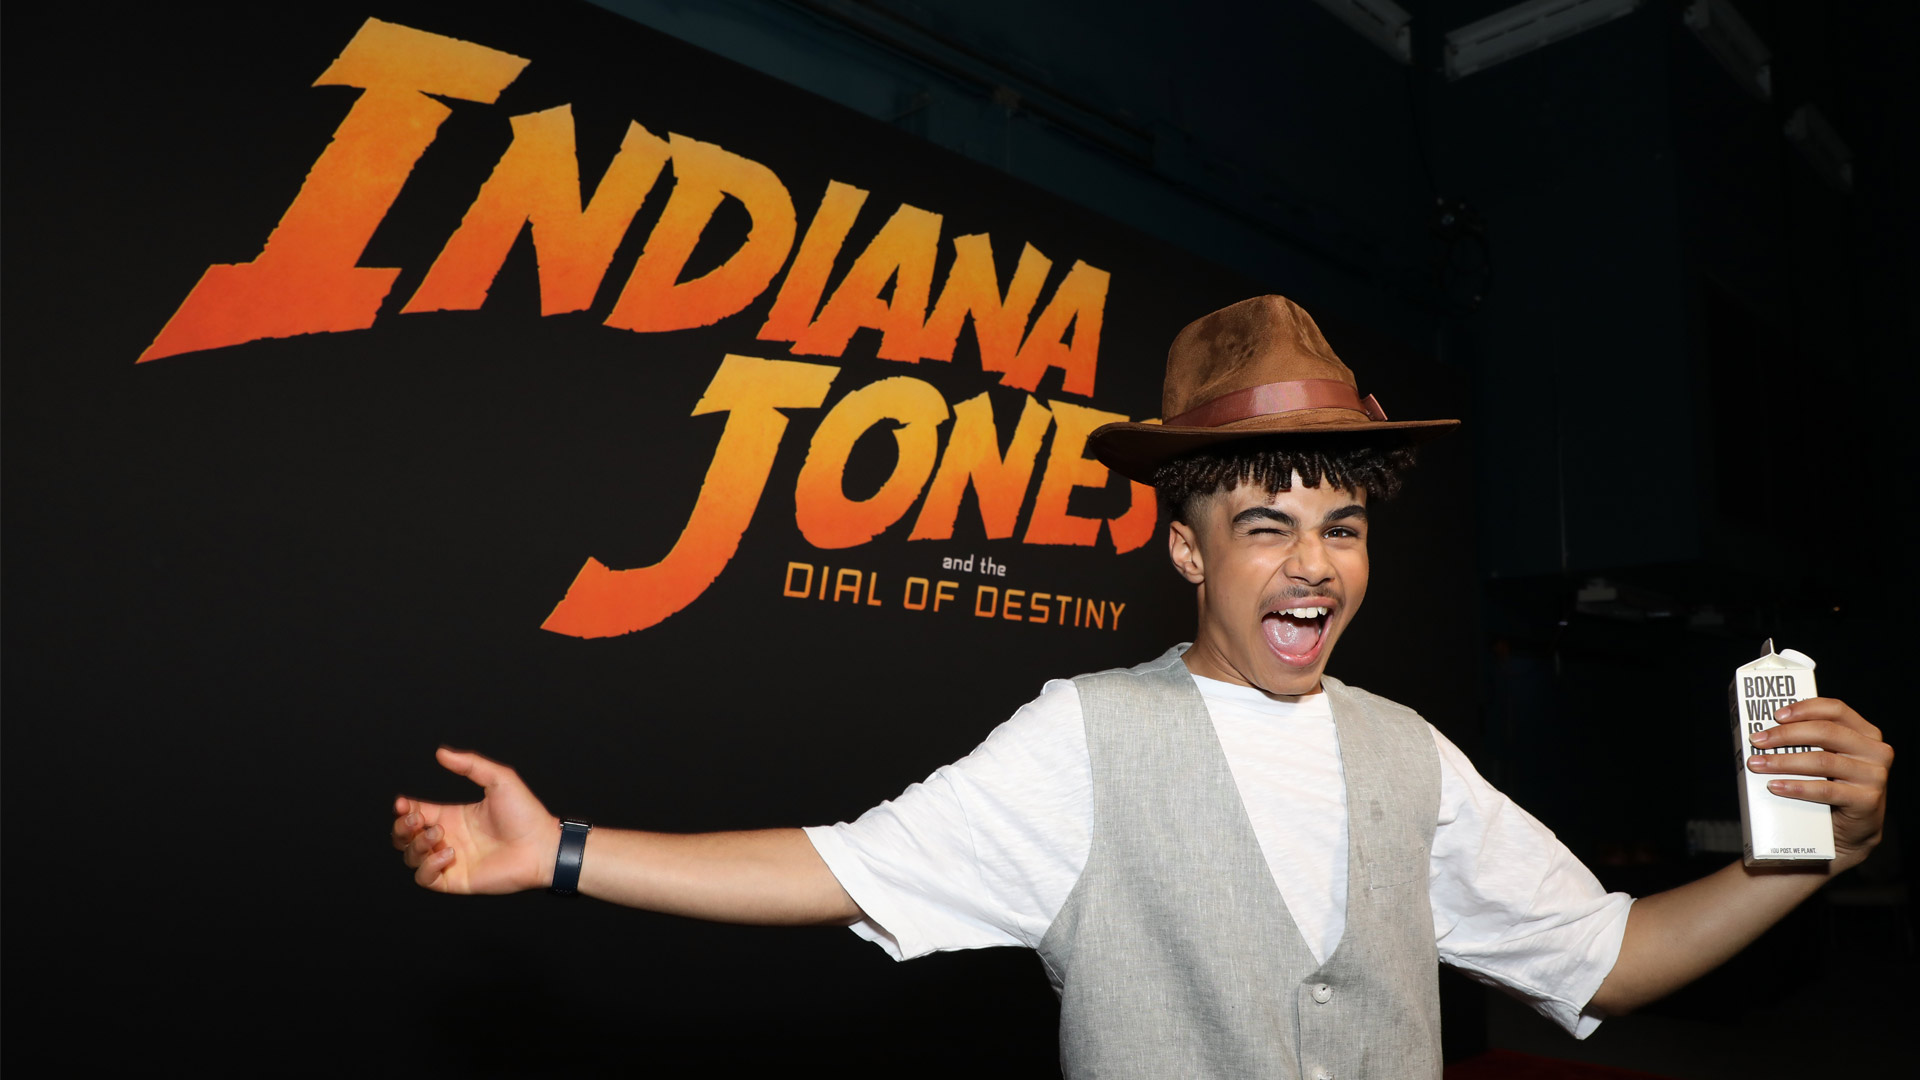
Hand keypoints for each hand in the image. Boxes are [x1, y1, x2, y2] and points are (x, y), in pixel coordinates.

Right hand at [392, 748, 560, 893]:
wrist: (542, 846)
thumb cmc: (526, 814)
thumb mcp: (499, 780)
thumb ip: (470, 765)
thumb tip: (441, 752)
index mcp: (453, 816)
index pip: (415, 813)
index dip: (403, 809)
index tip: (402, 803)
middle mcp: (448, 838)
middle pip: (405, 837)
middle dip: (402, 827)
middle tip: (416, 819)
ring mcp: (450, 860)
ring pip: (411, 857)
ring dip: (416, 844)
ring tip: (437, 834)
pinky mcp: (455, 880)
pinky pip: (425, 879)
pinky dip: (428, 867)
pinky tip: (448, 853)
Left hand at [1748, 697, 1892, 870]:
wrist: (1850, 831)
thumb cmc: (1832, 787)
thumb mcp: (1826, 758)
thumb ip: (1809, 742)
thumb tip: (1764, 733)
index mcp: (1865, 734)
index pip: (1835, 709)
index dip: (1804, 708)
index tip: (1776, 715)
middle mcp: (1875, 752)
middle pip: (1826, 732)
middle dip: (1785, 735)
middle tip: (1757, 741)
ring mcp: (1874, 776)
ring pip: (1822, 761)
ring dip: (1784, 762)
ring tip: (1757, 764)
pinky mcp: (1867, 800)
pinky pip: (1826, 790)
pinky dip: (1797, 787)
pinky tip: (1776, 786)